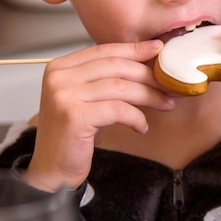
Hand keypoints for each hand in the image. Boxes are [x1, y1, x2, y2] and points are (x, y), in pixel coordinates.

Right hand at [23, 41, 173, 190]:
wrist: (51, 170)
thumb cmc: (72, 134)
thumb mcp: (85, 98)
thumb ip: (104, 78)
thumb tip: (144, 61)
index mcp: (60, 67)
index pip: (105, 51)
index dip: (134, 50)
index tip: (159, 49)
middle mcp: (59, 77)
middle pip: (116, 67)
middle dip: (148, 75)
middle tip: (169, 84)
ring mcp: (64, 96)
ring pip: (121, 87)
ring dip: (149, 96)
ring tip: (166, 104)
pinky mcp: (74, 116)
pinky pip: (118, 110)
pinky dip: (136, 117)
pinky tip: (142, 126)